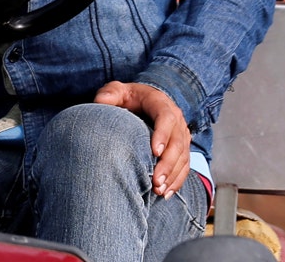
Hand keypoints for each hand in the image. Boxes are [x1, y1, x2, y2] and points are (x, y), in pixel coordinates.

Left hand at [93, 81, 191, 197]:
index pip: (166, 118)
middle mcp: (177, 121)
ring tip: (159, 190)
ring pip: (183, 158)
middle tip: (156, 180)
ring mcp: (182, 136)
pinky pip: (184, 167)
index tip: (155, 152)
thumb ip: (110, 94)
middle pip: (178, 143)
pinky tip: (166, 194)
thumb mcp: (118, 90)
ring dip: (173, 176)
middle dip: (168, 164)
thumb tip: (100, 102)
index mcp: (161, 104)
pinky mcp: (182, 149)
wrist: (146, 102)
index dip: (163, 135)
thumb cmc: (130, 97)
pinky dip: (177, 181)